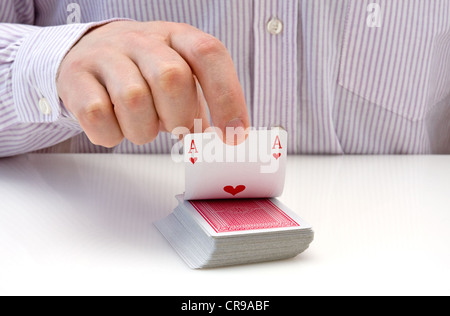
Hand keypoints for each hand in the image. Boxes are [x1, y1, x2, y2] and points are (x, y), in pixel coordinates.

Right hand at [56, 21, 248, 146]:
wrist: (87, 55)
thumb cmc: (143, 72)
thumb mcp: (178, 75)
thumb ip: (201, 102)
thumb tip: (228, 137)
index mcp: (175, 36)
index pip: (209, 54)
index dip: (226, 96)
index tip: (234, 135)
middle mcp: (141, 39)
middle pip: (171, 77)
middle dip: (179, 117)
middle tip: (175, 129)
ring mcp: (104, 55)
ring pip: (133, 100)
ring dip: (144, 130)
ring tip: (142, 126)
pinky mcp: (74, 77)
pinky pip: (97, 115)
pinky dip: (112, 133)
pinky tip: (115, 126)